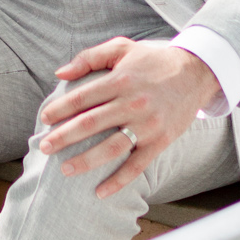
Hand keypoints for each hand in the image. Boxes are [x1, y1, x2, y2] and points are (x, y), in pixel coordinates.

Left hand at [38, 38, 220, 198]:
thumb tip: (60, 73)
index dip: (60, 108)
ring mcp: (148, 124)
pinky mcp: (161, 141)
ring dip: (86, 161)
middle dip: (64, 137)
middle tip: (44, 147)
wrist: (196, 72)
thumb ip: (89, 58)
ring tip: (65, 170)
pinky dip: (119, 181)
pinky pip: (137, 165)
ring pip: (111, 147)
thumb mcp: (122, 48)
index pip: (82, 97)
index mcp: (120, 80)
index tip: (44, 118)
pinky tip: (100, 191)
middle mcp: (133, 102)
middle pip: (91, 123)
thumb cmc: (153, 60)